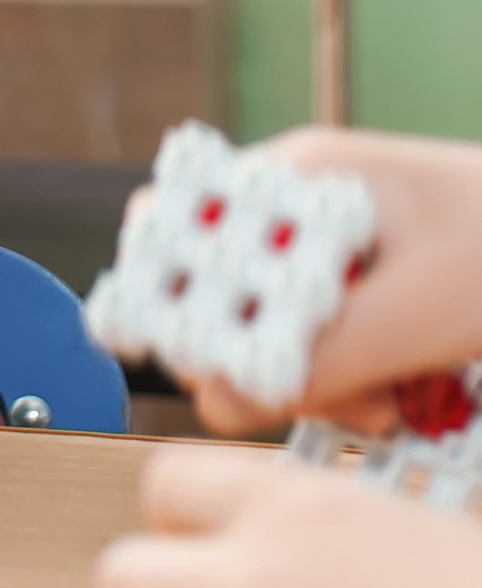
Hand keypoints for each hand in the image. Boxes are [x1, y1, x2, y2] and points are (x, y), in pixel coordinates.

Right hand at [165, 129, 481, 435]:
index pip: (171, 226)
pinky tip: (409, 397)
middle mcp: (300, 207)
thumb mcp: (423, 316)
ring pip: (268, 334)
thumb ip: (322, 358)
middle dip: (252, 360)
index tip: (206, 363)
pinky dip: (354, 385)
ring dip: (317, 385)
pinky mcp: (371, 294)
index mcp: (298, 181)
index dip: (163, 295)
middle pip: (214, 293)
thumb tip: (220, 401)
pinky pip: (325, 350)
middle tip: (318, 396)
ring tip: (388, 407)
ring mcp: (335, 250)